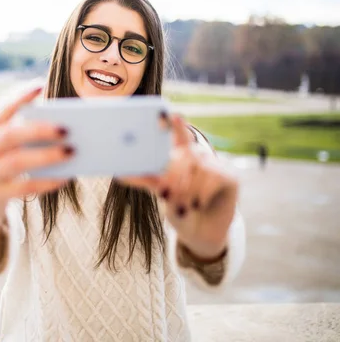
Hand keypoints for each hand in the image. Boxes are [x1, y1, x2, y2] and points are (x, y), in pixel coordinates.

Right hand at [0, 87, 73, 234]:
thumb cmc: (2, 168)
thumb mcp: (6, 150)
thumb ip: (25, 136)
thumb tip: (63, 125)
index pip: (1, 111)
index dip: (20, 97)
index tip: (41, 86)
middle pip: (9, 135)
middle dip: (39, 130)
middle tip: (67, 128)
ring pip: (16, 162)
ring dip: (46, 155)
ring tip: (72, 151)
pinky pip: (24, 188)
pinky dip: (47, 181)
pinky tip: (66, 177)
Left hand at [118, 114, 237, 259]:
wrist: (200, 234)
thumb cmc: (179, 210)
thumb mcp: (161, 193)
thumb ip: (146, 180)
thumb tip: (119, 173)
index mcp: (181, 156)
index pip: (179, 135)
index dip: (176, 125)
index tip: (172, 115)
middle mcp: (200, 156)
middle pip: (186, 154)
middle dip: (173, 175)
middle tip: (164, 193)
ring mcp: (217, 164)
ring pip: (199, 167)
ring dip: (186, 189)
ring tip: (181, 205)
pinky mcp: (230, 177)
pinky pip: (213, 177)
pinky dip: (201, 193)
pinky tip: (197, 204)